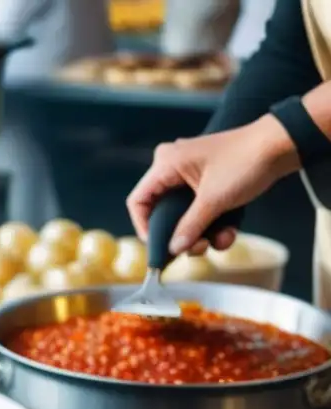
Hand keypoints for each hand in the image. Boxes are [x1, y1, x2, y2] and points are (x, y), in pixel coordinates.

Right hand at [126, 115, 298, 254]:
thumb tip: (173, 249)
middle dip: (181, 234)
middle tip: (196, 248)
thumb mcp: (214, 200)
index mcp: (166, 164)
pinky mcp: (206, 182)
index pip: (138, 201)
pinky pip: (199, 209)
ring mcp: (190, 175)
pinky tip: (229, 230)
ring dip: (201, 233)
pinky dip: (213, 223)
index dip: (144, 227)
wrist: (283, 145)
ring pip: (183, 215)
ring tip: (219, 241)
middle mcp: (173, 168)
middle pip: (162, 212)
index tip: (160, 247)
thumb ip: (190, 227)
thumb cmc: (247, 161)